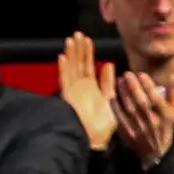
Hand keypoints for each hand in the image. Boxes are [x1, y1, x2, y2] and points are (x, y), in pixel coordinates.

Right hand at [56, 34, 115, 151]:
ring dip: (70, 54)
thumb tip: (108, 64)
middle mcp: (80, 88)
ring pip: (71, 69)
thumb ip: (108, 82)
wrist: (96, 139)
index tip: (88, 40)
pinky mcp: (68, 97)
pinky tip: (62, 57)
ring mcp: (73, 92)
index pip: (88, 66)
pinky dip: (63, 69)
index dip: (87, 53)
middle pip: (78, 64)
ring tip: (71, 39)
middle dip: (78, 49)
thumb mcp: (111, 99)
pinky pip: (65, 81)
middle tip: (77, 34)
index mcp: (91, 88)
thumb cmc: (104, 125)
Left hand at [114, 71, 173, 165]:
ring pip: (130, 108)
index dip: (148, 86)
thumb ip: (172, 94)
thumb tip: (172, 76)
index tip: (141, 74)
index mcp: (165, 115)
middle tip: (127, 74)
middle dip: (133, 87)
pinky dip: (116, 106)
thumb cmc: (165, 128)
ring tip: (119, 80)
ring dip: (124, 93)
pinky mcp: (128, 132)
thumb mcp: (173, 112)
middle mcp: (152, 121)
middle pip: (141, 102)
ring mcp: (139, 127)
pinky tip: (112, 95)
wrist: (155, 152)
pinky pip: (120, 118)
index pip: (155, 98)